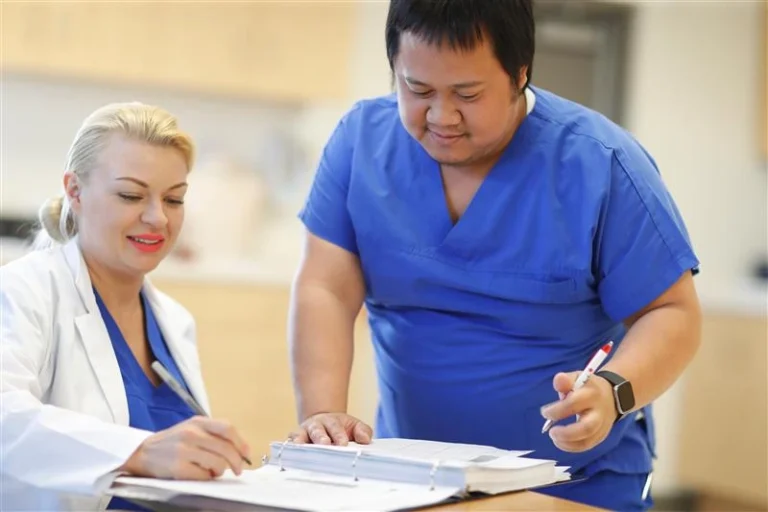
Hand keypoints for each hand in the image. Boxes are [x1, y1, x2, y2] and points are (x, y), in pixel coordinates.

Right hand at [121, 416, 251, 479]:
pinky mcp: (178, 467)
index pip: (227, 429)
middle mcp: (192, 433)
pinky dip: (207, 477)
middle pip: (226, 448)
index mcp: (198, 422)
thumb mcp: (192, 428)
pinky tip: (201, 474)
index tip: (247, 453)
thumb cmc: (172, 442)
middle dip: (237, 461)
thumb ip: (213, 434)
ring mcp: (184, 450)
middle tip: (238, 469)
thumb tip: (238, 449)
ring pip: (217, 463)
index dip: (241, 442)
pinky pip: (204, 475)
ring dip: (220, 471)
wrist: (143, 452)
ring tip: (213, 471)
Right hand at [289, 412, 372, 445]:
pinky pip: (288, 445)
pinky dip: (288, 450)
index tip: (343, 443)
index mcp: (331, 421)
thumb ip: (362, 431)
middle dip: (320, 437)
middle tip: (325, 444)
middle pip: (317, 430)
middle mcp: (315, 426)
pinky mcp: (293, 442)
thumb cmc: (340, 428)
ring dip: (301, 442)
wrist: (322, 422)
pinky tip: (289, 456)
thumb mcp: (354, 426)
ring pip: (299, 436)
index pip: (335, 427)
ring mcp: (302, 434)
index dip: (338, 435)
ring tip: (300, 448)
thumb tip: (365, 440)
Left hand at [540, 372, 617, 452]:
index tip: (544, 412)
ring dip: (568, 443)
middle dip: (566, 433)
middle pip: (586, 427)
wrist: (610, 396)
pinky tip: (561, 442)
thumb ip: (566, 380)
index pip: (574, 404)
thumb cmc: (587, 387)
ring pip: (587, 440)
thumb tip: (558, 380)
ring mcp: (602, 426)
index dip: (557, 410)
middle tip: (551, 432)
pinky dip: (572, 447)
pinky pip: (587, 445)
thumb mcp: (578, 378)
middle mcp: (599, 412)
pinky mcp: (601, 435)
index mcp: (591, 395)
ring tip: (554, 437)